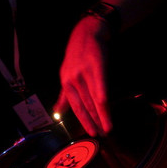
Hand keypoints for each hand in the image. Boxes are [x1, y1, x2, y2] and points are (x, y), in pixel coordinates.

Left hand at [53, 16, 113, 136]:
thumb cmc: (77, 55)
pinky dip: (102, 96)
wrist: (87, 33)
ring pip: (94, 98)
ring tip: (109, 127)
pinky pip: (100, 84)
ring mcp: (84, 72)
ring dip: (102, 114)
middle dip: (95, 121)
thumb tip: (58, 112)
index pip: (76, 107)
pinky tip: (105, 106)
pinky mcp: (96, 65)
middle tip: (103, 134)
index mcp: (66, 83)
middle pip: (86, 105)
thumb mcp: (66, 74)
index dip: (84, 121)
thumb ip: (64, 95)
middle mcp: (73, 79)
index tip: (92, 133)